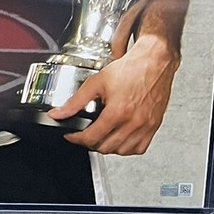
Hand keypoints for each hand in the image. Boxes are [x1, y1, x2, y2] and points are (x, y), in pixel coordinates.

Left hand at [48, 34, 179, 154]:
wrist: (154, 62)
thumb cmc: (130, 69)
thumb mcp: (97, 81)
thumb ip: (76, 101)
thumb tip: (59, 113)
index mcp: (118, 112)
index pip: (92, 138)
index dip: (76, 139)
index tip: (71, 135)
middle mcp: (133, 123)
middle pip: (106, 148)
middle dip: (90, 143)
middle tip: (84, 134)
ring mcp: (145, 127)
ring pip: (122, 151)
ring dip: (108, 147)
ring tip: (101, 135)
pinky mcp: (153, 127)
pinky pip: (139, 148)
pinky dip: (127, 147)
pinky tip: (120, 137)